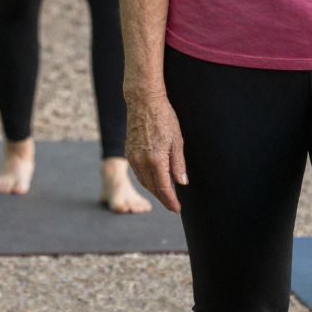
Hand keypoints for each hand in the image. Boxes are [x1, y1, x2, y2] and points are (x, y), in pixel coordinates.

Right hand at [125, 90, 187, 213]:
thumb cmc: (163, 118)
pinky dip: (147, 179)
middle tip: (173, 205)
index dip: (171, 201)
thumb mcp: (177, 141)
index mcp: (156, 160)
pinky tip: (154, 179)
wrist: (143, 102)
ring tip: (166, 194)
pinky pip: (138, 172)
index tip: (177, 209)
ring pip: (144, 181)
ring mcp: (133, 157)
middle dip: (163, 198)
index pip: (164, 189)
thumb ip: (178, 164)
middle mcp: (142, 162)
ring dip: (154, 190)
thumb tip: (182, 182)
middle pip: (153, 188)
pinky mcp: (129, 152)